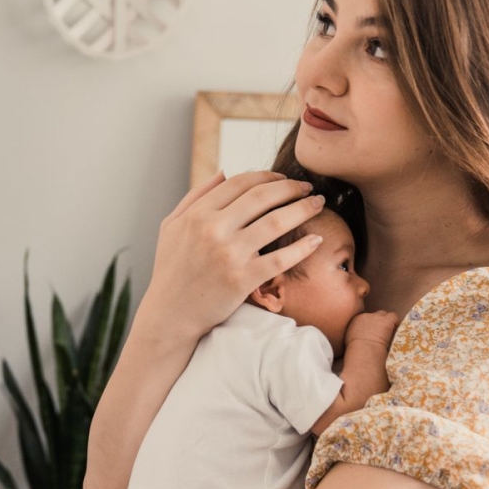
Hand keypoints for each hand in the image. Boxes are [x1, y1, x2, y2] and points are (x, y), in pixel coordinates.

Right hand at [139, 171, 325, 341]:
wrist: (170, 315)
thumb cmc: (171, 270)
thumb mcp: (172, 226)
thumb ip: (196, 196)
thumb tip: (224, 173)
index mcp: (198, 213)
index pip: (241, 182)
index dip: (268, 176)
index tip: (284, 179)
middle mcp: (214, 229)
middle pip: (263, 196)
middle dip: (291, 187)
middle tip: (308, 188)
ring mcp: (230, 254)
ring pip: (277, 222)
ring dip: (303, 209)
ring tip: (318, 205)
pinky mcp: (243, 279)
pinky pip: (281, 259)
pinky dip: (302, 248)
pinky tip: (317, 240)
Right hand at [346, 310, 400, 350]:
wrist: (364, 350)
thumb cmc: (357, 350)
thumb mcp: (351, 340)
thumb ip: (356, 334)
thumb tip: (361, 337)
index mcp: (356, 320)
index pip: (365, 318)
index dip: (370, 325)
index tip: (372, 333)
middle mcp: (366, 315)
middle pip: (375, 315)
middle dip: (379, 322)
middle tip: (381, 333)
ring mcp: (377, 316)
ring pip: (385, 315)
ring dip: (387, 322)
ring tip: (389, 333)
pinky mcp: (387, 320)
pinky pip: (394, 317)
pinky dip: (395, 323)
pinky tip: (395, 331)